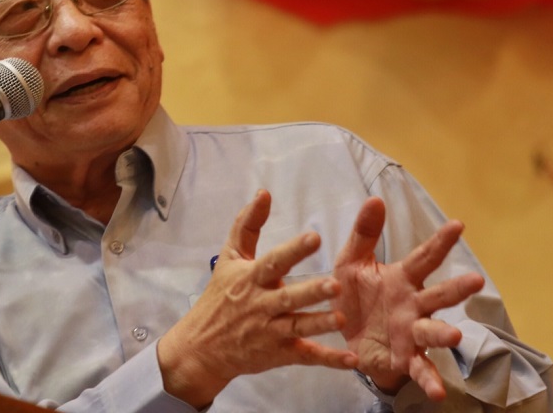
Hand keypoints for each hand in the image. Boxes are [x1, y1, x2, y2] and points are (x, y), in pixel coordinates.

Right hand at [158, 189, 358, 407]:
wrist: (201, 347)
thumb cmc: (220, 296)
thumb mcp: (229, 258)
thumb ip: (247, 225)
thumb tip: (264, 193)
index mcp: (251, 279)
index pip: (274, 261)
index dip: (294, 250)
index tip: (314, 238)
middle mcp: (261, 305)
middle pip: (289, 297)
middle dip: (310, 292)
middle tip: (334, 284)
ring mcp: (270, 332)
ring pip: (298, 327)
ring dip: (320, 323)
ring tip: (342, 318)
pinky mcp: (279, 354)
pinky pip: (306, 356)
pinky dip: (329, 359)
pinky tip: (351, 359)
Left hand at [332, 197, 484, 400]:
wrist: (341, 335)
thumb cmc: (353, 294)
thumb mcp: (351, 262)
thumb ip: (363, 234)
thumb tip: (375, 199)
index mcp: (402, 279)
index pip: (424, 257)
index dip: (440, 241)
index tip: (458, 224)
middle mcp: (413, 305)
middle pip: (438, 295)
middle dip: (457, 289)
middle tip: (476, 281)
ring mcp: (412, 333)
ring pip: (433, 332)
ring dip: (444, 335)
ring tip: (455, 337)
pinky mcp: (404, 358)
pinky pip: (420, 370)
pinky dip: (429, 380)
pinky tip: (437, 392)